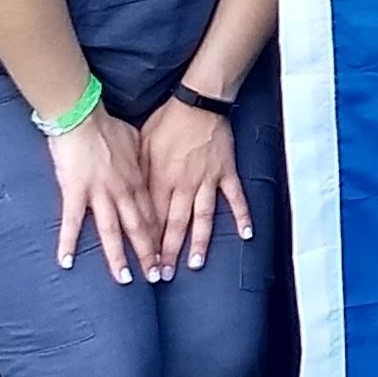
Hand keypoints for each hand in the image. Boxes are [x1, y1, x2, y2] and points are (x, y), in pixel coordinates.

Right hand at [47, 108, 158, 281]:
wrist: (83, 114)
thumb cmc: (108, 125)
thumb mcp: (135, 141)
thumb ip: (141, 159)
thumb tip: (146, 165)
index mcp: (138, 180)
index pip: (153, 214)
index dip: (160, 236)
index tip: (166, 254)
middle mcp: (122, 191)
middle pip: (138, 228)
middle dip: (148, 254)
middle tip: (155, 277)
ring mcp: (100, 194)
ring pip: (112, 232)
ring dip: (118, 257)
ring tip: (123, 279)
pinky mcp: (75, 192)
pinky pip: (73, 222)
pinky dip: (68, 243)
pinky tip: (66, 263)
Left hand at [134, 94, 251, 272]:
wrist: (197, 100)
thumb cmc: (166, 120)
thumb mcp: (142, 144)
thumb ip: (138, 174)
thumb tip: (130, 198)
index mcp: (160, 177)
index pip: (152, 217)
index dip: (147, 241)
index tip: (144, 261)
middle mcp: (183, 183)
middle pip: (175, 224)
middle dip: (169, 252)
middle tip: (164, 275)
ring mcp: (207, 180)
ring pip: (202, 217)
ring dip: (198, 242)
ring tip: (195, 264)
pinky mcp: (225, 172)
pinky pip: (235, 197)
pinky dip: (242, 216)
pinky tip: (246, 235)